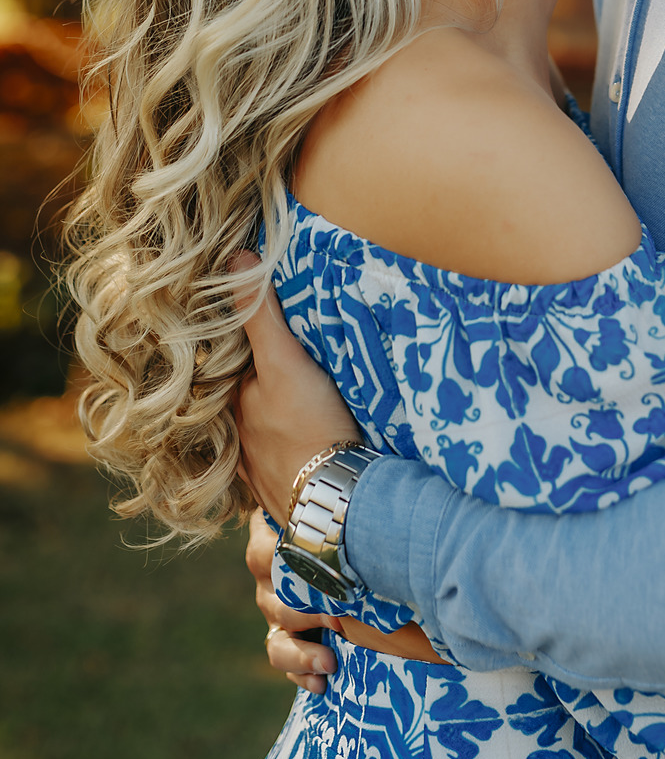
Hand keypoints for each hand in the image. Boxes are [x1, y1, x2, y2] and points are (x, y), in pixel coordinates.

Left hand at [232, 251, 360, 524]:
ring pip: (262, 437)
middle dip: (262, 389)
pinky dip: (286, 459)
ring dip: (273, 426)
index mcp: (236, 404)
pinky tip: (302, 454)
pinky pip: (278, 470)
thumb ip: (259, 315)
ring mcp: (258, 471)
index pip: (236, 366)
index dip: (250, 348)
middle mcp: (238, 439)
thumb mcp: (285, 362)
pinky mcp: (282, 495)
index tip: (268, 333)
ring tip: (297, 411)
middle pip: (249, 402)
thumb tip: (233, 259)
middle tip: (289, 371)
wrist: (337, 499)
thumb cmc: (309, 425)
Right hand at [247, 507, 340, 695]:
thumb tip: (349, 476)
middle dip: (306, 609)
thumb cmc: (347, 503)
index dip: (287, 559)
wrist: (352, 523)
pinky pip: (282, 655)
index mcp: (275, 528)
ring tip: (329, 661)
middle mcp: (267, 567)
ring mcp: (272, 603)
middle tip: (341, 616)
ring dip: (301, 650)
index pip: (264, 543)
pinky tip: (322, 681)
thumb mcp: (335, 494)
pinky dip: (301, 671)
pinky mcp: (286, 633)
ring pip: (275, 632)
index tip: (319, 569)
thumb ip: (333, 489)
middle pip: (272, 592)